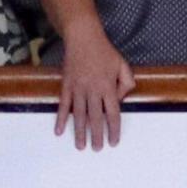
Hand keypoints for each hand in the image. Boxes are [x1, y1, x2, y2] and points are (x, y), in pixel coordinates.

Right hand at [54, 22, 133, 150]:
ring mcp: (78, 89)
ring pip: (79, 115)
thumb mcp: (122, 64)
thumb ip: (127, 83)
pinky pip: (64, 106)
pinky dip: (61, 119)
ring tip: (80, 146)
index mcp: (108, 86)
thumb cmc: (104, 51)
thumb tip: (121, 100)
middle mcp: (93, 90)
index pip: (113, 113)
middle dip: (96, 135)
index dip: (113, 129)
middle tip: (96, 149)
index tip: (113, 142)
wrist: (82, 37)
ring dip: (79, 132)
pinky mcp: (67, 85)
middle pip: (96, 118)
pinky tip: (59, 131)